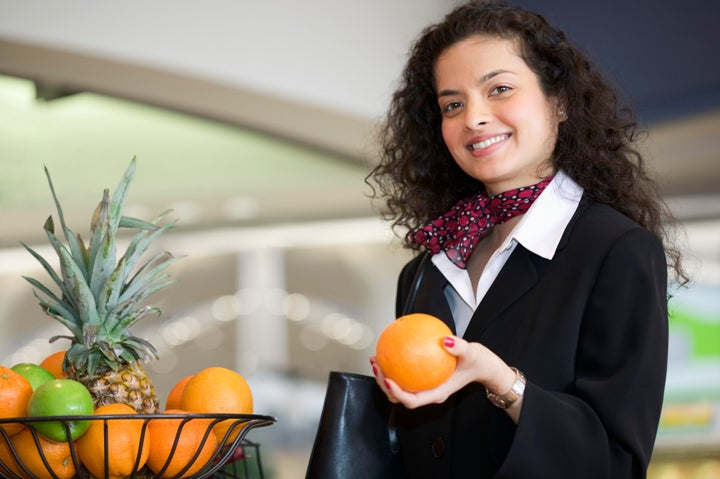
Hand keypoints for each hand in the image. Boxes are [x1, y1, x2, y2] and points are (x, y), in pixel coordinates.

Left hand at [370, 336, 513, 409]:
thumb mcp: (472, 353)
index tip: (387, 379)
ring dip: (385, 376)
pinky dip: (396, 366)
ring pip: (400, 388)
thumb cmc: (478, 363)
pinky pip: (406, 374)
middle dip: (383, 384)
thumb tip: (445, 340)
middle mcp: (428, 393)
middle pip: (399, 397)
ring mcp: (425, 387)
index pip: (412, 400)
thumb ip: (459, 348)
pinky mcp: (424, 379)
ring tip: (377, 359)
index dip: (396, 393)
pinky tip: (391, 350)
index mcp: (437, 393)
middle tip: (377, 366)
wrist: (484, 366)